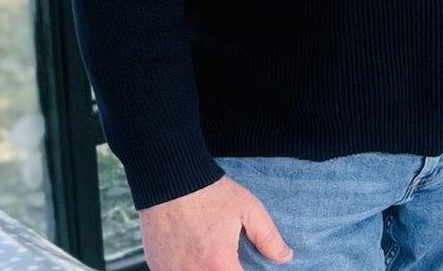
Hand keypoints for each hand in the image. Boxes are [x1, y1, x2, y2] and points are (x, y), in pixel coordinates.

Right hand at [141, 176, 289, 270]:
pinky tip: (194, 258)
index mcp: (219, 263)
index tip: (247, 266)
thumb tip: (285, 257)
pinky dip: (187, 270)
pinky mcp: (157, 267)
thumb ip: (268, 237)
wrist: (169, 181)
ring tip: (213, 257)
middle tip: (232, 260)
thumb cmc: (210, 193)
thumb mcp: (248, 209)